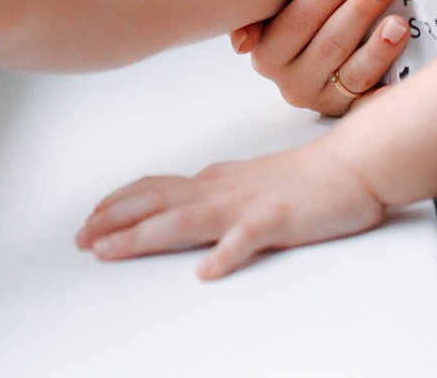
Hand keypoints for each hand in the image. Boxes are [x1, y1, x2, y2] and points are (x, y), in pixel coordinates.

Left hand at [74, 140, 388, 279]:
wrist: (356, 165)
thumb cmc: (310, 175)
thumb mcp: (251, 177)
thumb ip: (217, 185)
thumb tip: (186, 189)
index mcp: (217, 181)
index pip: (157, 188)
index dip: (119, 203)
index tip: (89, 218)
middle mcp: (223, 190)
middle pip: (159, 203)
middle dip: (114, 221)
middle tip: (80, 238)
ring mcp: (249, 204)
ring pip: (187, 220)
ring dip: (145, 235)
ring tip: (112, 249)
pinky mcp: (278, 219)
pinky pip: (248, 239)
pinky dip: (225, 254)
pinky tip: (206, 271)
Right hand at [227, 0, 408, 116]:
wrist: (315, 49)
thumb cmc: (306, 14)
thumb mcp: (278, 5)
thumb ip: (263, 9)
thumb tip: (243, 44)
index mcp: (268, 52)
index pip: (302, 17)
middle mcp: (291, 82)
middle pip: (331, 42)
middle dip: (361, 9)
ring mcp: (322, 99)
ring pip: (353, 74)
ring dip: (377, 49)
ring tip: (400, 23)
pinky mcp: (348, 112)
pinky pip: (368, 106)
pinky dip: (382, 97)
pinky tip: (398, 84)